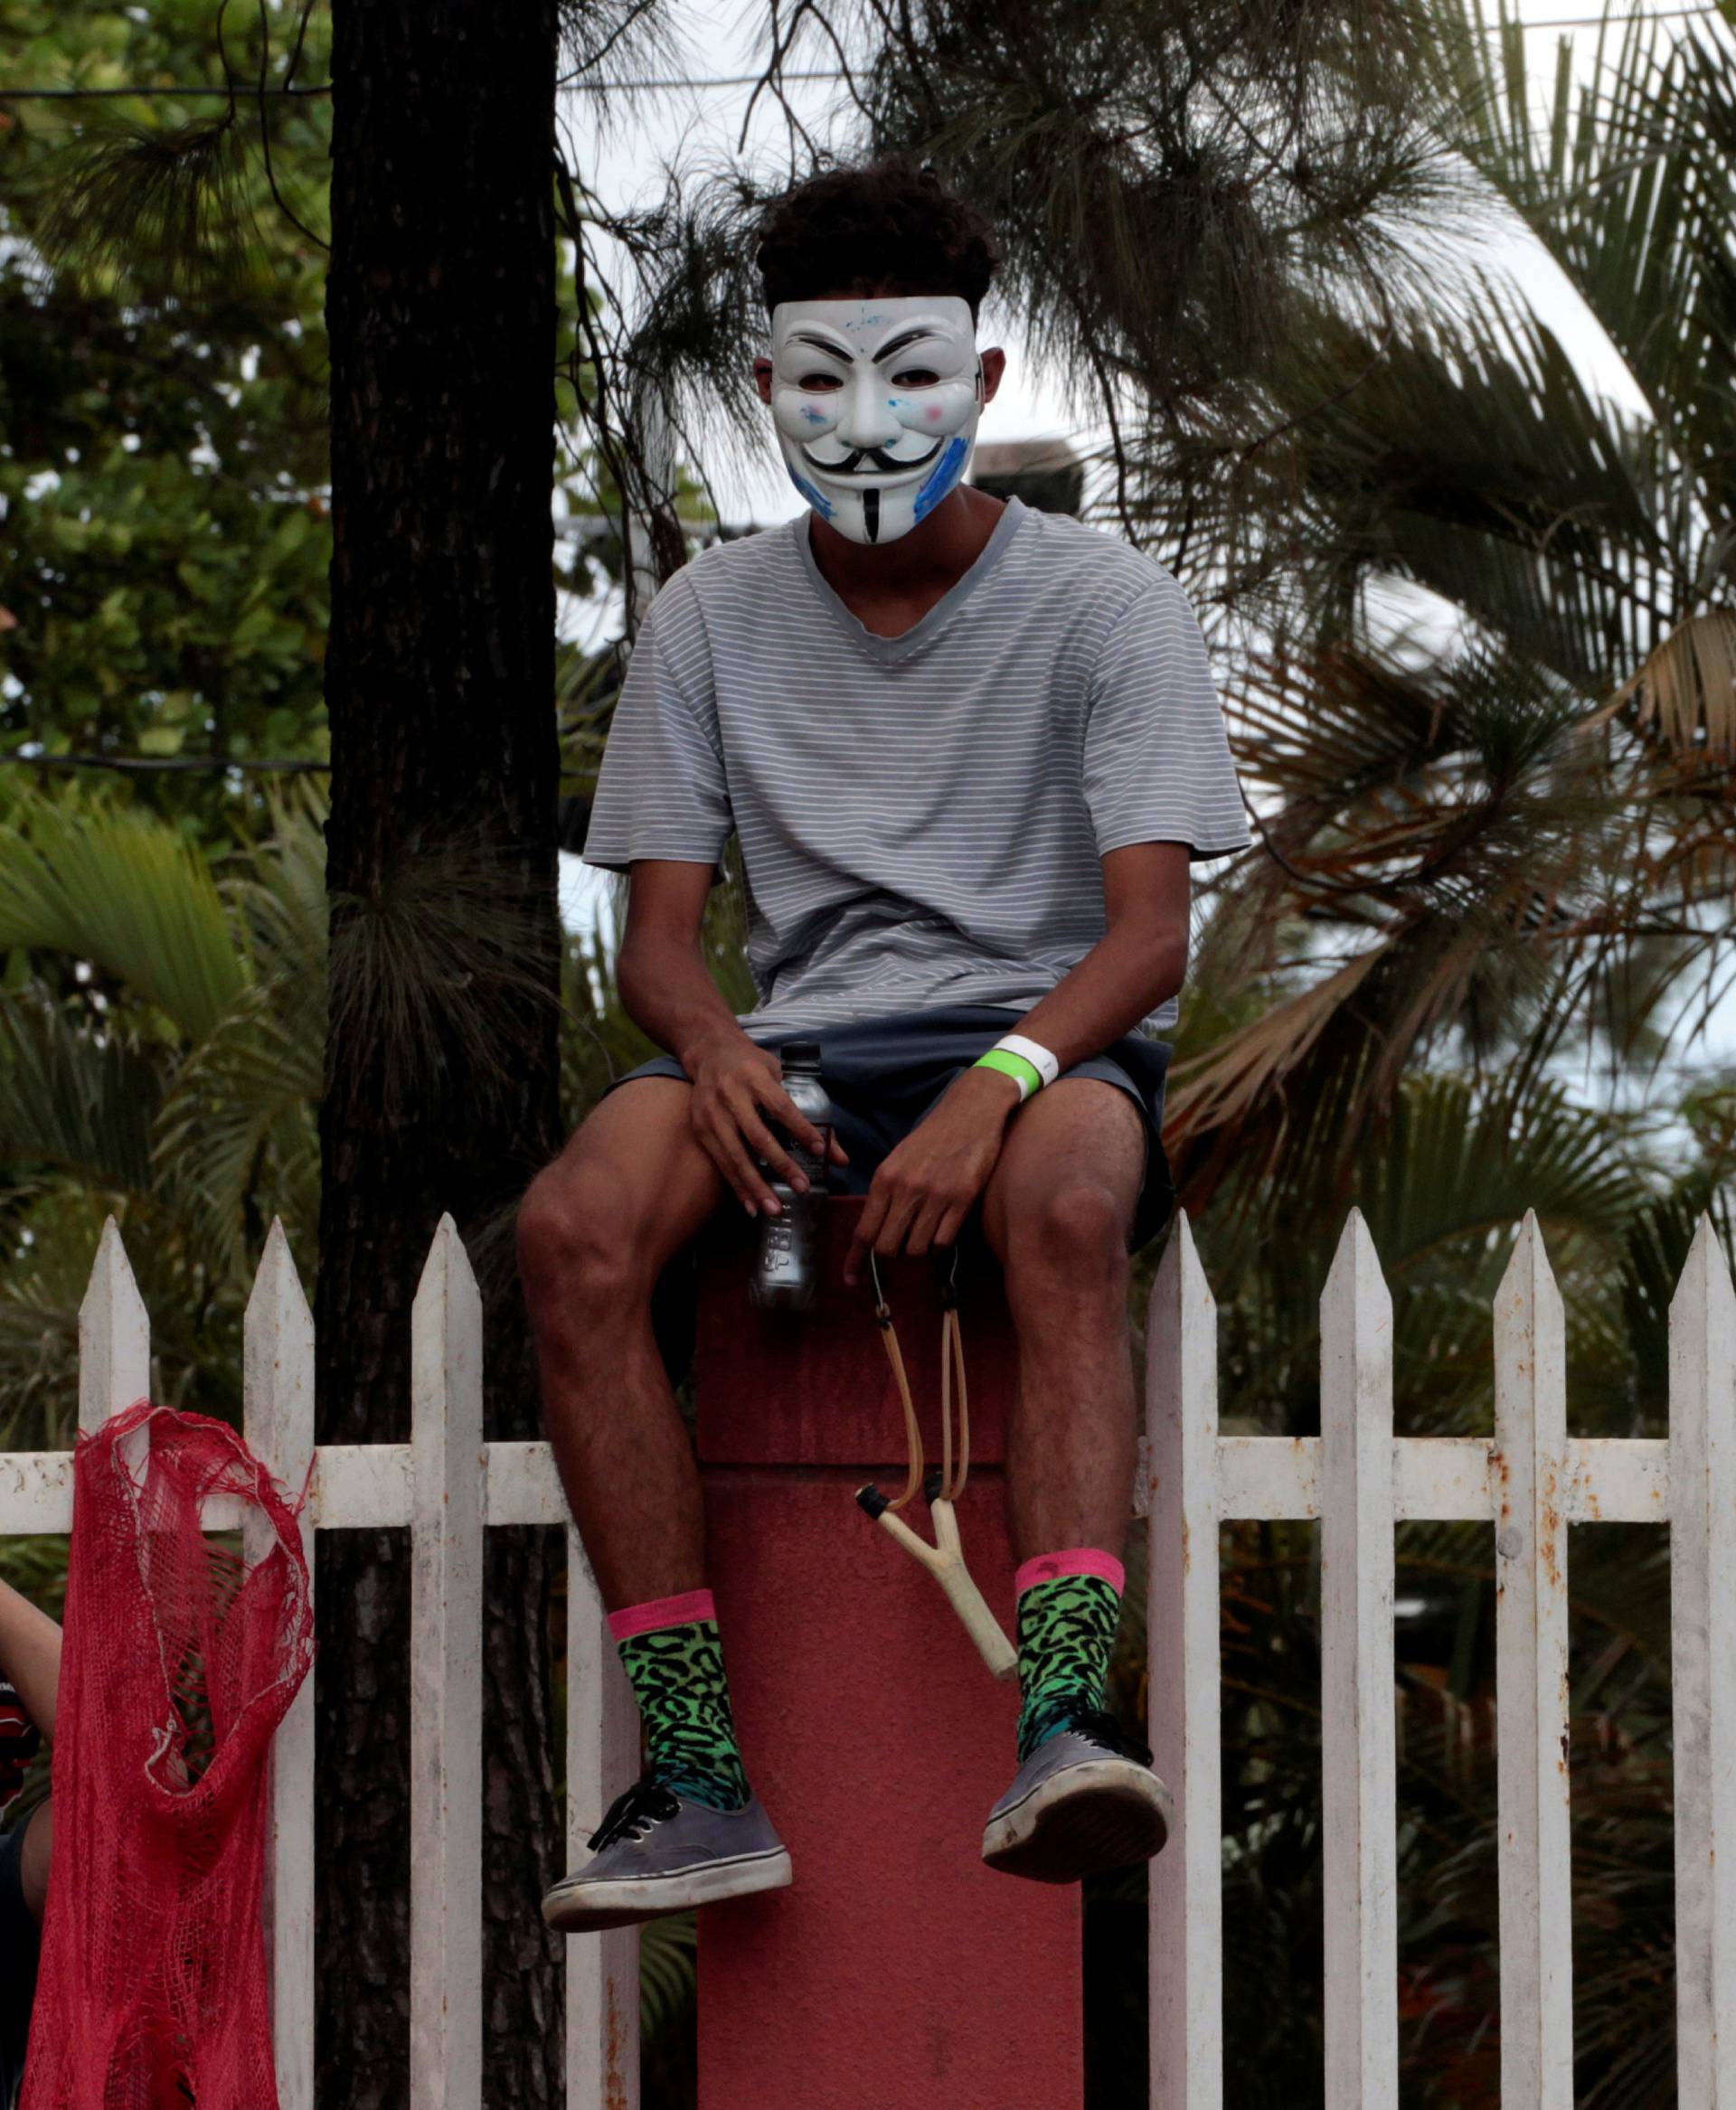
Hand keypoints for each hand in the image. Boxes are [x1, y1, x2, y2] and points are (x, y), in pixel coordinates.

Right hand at [682, 1029, 848, 1216]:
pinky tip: (752, 1205)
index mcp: (755, 1077)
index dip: (800, 1129)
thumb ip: (809, 1112)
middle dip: (781, 1165)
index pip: (780, 1106)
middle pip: (758, 1136)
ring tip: (775, 1209)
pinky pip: (721, 1163)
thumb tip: (839, 1156)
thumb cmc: (752, 1064)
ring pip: (736, 1155)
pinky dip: (737, 1186)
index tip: (819, 1150)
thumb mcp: (782, 1075)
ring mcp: (712, 1114)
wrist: (708, 1051)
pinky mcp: (701, 1129)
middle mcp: (731, 1095)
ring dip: (756, 1185)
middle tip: (801, 1188)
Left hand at [844, 1065, 1021, 1285]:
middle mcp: (906, 1189)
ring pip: (917, 1249)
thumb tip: (876, 1231)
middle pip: (888, 1247)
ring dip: (918, 1249)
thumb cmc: (932, 1139)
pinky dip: (940, 1243)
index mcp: (884, 1179)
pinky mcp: (962, 1199)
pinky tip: (943, 1227)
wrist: (970, 1113)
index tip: (851, 1280)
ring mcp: (935, 1195)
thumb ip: (886, 1193)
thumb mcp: (898, 1160)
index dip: (856, 1260)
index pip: (864, 1230)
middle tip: (902, 1246)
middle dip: (893, 1255)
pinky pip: (943, 1241)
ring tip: (925, 1231)